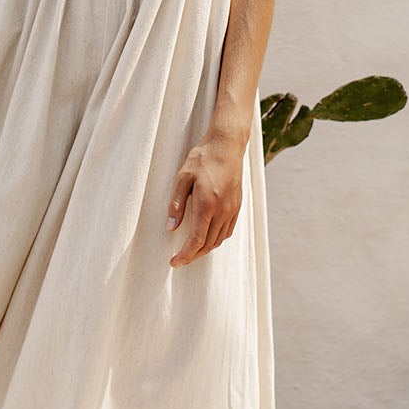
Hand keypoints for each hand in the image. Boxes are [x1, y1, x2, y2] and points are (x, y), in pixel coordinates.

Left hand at [165, 133, 244, 266]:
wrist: (227, 145)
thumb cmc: (203, 158)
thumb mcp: (183, 177)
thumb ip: (177, 204)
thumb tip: (171, 227)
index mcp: (207, 205)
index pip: (196, 241)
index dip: (184, 256)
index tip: (174, 263)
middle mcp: (222, 211)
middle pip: (207, 244)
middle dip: (192, 256)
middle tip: (179, 259)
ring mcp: (232, 209)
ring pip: (218, 240)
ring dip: (204, 249)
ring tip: (190, 250)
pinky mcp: (237, 206)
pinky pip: (227, 231)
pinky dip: (216, 239)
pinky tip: (206, 237)